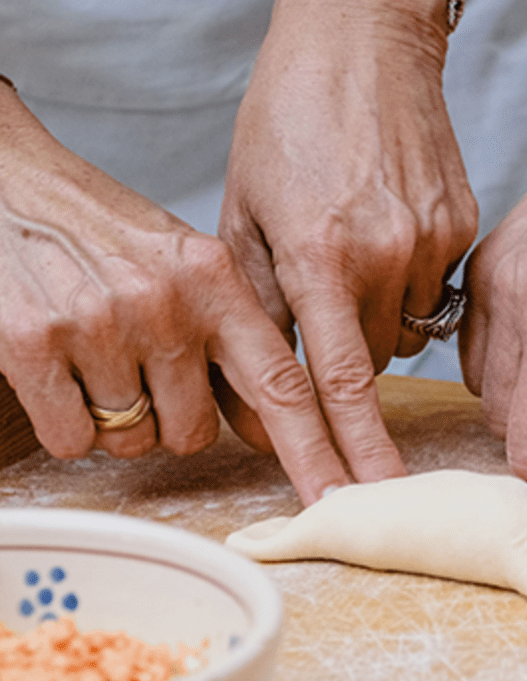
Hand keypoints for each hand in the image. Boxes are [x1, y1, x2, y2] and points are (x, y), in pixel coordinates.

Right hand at [0, 90, 346, 505]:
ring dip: (120, 421)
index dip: (316, 451)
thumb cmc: (108, 232)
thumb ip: (233, 338)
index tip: (340, 498)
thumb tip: (273, 429)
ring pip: (134, 442)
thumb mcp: (188, 264)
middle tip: (143, 367)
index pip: (281, 384)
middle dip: (174, 419)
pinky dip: (69, 425)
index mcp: (215, 280)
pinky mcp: (32, 344)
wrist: (10, 182)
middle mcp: (165, 303)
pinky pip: (73, 441)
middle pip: (196, 434)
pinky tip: (61, 371)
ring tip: (99, 357)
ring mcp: (98, 324)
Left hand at [219, 0, 476, 482]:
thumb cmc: (288, 118)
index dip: (348, 449)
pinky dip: (408, 281)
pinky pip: (435, 289)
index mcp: (320, 253)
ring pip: (407, 328)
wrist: (362, 42)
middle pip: (372, 360)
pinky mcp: (463, 225)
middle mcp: (384, 254)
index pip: (337, 382)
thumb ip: (262, 301)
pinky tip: (387, 229)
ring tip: (355, 251)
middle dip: (346, 356)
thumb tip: (273, 380)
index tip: (364, 499)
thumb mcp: (245, 207)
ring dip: (380, 317)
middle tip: (327, 302)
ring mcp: (432, 240)